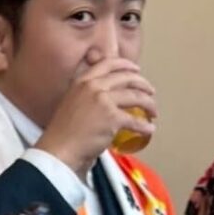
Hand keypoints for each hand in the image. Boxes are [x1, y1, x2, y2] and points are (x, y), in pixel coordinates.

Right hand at [36, 49, 155, 175]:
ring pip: (135, 97)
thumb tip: (106, 94)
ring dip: (149, 104)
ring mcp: (103, 101)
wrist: (59, 150)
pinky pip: (135, 121)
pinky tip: (149, 129)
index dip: (126, 65)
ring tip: (153, 111)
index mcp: (82, 81)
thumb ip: (86, 95)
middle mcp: (93, 87)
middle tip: (150, 92)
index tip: (136, 70)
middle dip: (143, 84)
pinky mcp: (112, 118)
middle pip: (127, 78)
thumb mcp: (72, 103)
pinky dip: (145, 126)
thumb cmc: (63, 132)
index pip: (108, 64)